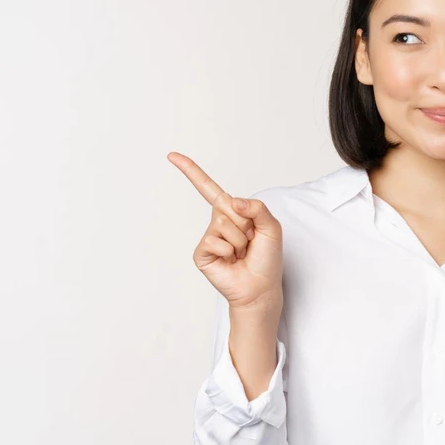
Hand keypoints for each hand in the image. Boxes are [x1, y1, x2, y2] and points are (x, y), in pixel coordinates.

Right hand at [168, 152, 283, 312]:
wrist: (260, 288)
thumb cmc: (266, 259)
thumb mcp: (272, 227)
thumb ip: (257, 208)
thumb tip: (231, 201)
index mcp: (233, 213)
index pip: (209, 188)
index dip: (191, 171)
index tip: (172, 156)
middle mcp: (218, 222)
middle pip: (226, 204)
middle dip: (245, 223)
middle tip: (250, 241)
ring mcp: (209, 237)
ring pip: (223, 223)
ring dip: (240, 239)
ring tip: (242, 253)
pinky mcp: (201, 253)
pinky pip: (214, 240)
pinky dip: (228, 250)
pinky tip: (230, 261)